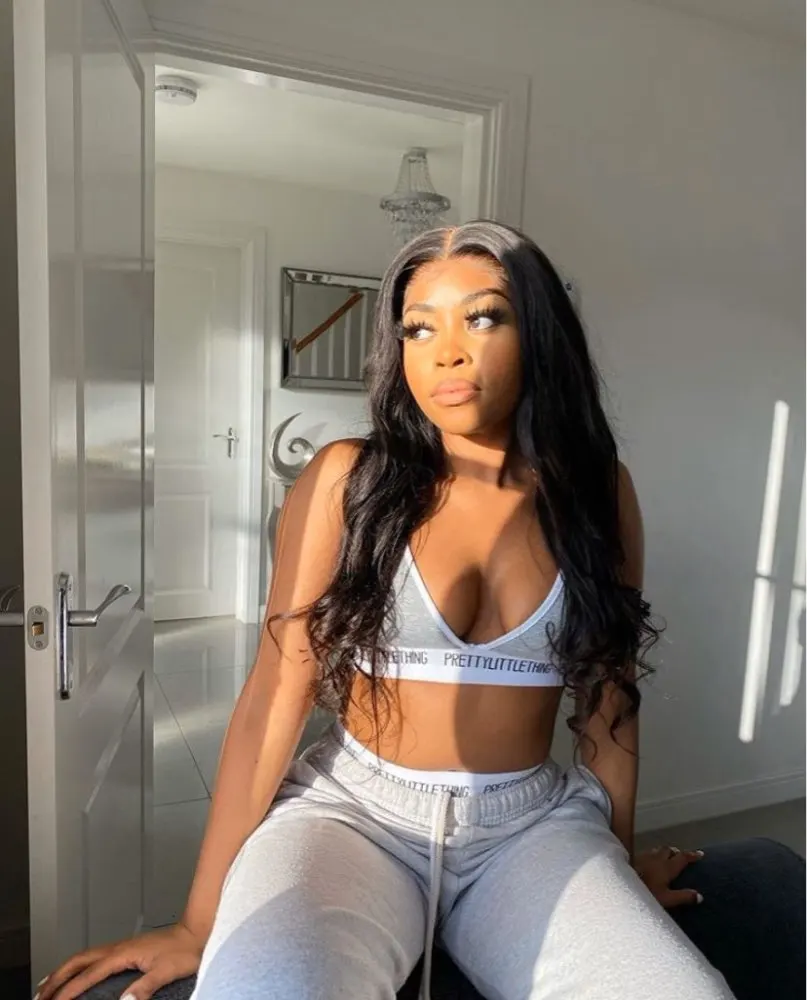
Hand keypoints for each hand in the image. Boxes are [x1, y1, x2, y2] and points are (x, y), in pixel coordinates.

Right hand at [36, 923, 203, 999]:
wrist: (196, 931)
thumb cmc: (184, 950)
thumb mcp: (167, 971)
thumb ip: (145, 986)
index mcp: (123, 953)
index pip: (89, 974)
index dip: (69, 990)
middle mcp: (117, 948)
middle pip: (78, 961)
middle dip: (56, 978)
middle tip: (39, 996)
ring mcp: (120, 947)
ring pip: (83, 957)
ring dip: (63, 971)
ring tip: (46, 986)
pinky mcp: (124, 949)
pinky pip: (92, 957)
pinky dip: (77, 966)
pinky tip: (77, 974)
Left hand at [633, 845, 704, 908]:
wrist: (619, 885)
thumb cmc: (646, 892)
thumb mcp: (667, 899)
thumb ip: (683, 897)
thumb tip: (700, 896)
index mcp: (667, 867)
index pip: (683, 857)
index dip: (692, 855)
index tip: (700, 854)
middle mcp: (656, 858)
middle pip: (668, 850)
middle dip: (676, 852)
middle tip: (681, 856)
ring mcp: (643, 856)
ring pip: (657, 850)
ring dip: (663, 852)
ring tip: (666, 858)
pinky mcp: (633, 858)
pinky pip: (646, 853)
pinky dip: (652, 856)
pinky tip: (649, 863)